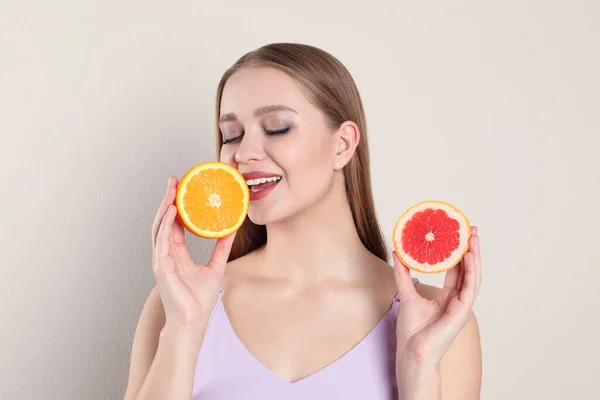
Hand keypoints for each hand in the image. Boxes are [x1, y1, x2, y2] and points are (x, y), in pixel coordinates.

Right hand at [151, 176, 234, 328]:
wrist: (193, 321)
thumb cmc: (199, 299)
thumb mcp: (215, 266)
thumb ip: (222, 248)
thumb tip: (233, 231)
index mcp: (176, 252)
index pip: (174, 223)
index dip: (176, 205)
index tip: (183, 188)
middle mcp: (166, 253)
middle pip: (164, 220)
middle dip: (167, 199)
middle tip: (174, 180)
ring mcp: (161, 259)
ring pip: (160, 227)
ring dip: (165, 207)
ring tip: (172, 190)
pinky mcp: (161, 267)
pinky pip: (162, 241)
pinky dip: (167, 225)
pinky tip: (173, 212)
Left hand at [392, 226, 480, 367]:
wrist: (412, 351)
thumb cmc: (411, 331)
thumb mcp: (405, 295)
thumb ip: (403, 274)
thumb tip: (397, 252)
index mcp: (447, 298)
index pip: (456, 271)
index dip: (458, 253)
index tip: (459, 235)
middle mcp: (457, 301)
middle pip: (468, 271)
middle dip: (471, 250)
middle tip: (472, 230)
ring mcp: (462, 306)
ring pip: (473, 277)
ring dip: (475, 257)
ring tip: (473, 238)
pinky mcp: (463, 312)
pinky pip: (470, 288)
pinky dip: (471, 271)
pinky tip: (469, 256)